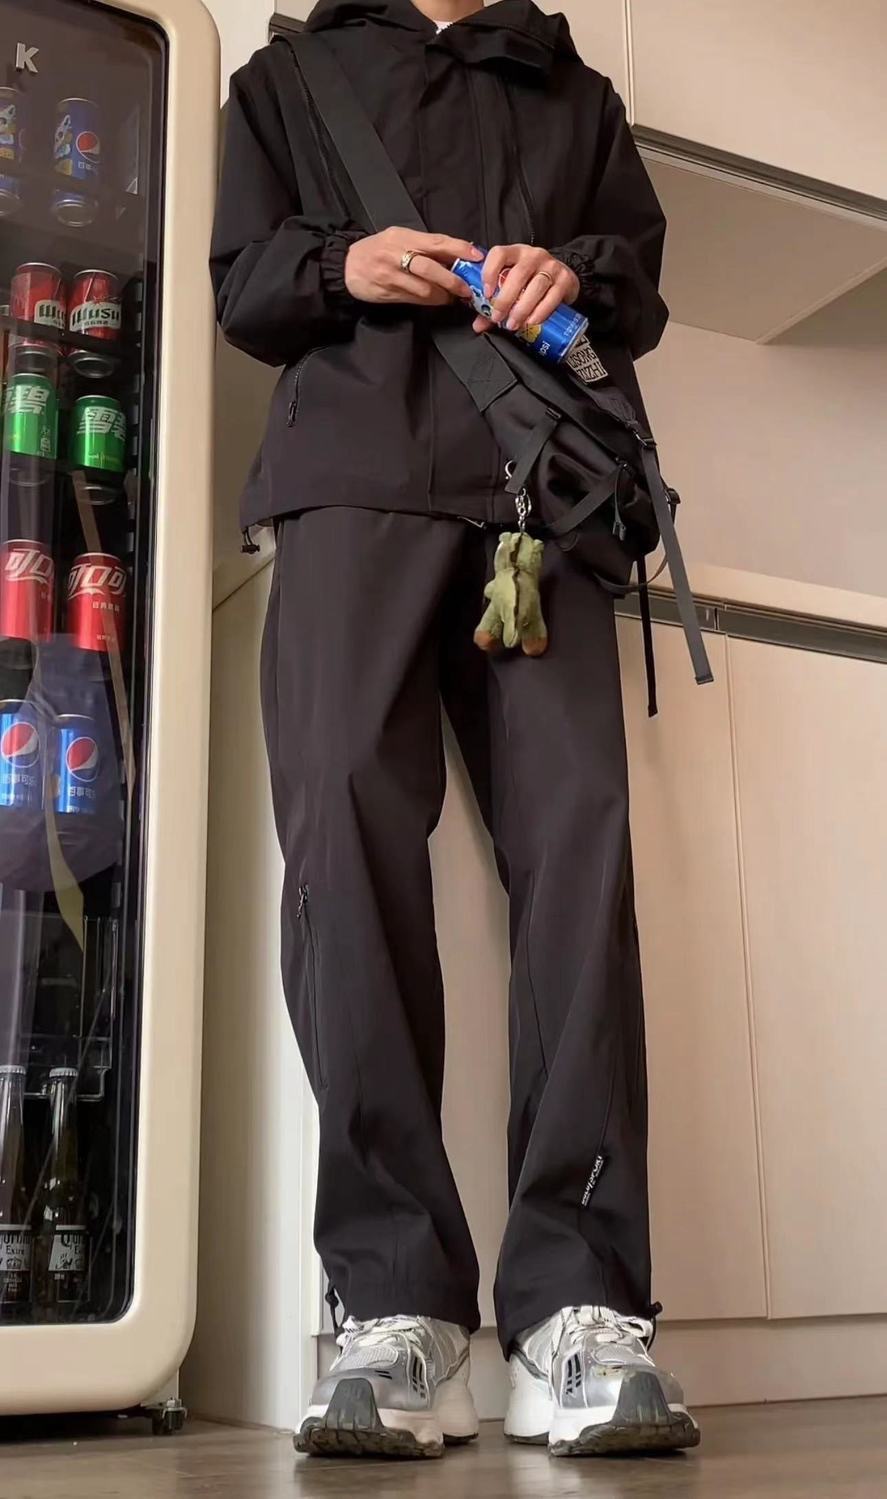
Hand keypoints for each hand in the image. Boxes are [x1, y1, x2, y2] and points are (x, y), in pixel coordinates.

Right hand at [345, 229, 482, 305]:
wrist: (346, 267)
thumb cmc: (376, 250)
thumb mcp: (397, 238)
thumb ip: (422, 245)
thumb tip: (453, 255)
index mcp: (402, 237)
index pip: (436, 242)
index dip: (459, 248)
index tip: (477, 255)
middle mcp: (397, 255)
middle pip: (431, 268)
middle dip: (453, 280)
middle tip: (467, 289)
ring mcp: (392, 276)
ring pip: (424, 289)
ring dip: (442, 295)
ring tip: (451, 296)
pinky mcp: (388, 293)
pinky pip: (415, 299)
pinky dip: (429, 301)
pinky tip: (436, 300)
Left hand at [472, 244, 579, 334]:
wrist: (563, 279)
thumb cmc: (531, 282)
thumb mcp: (512, 286)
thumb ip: (493, 304)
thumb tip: (478, 325)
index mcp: (515, 253)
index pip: (499, 254)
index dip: (490, 272)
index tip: (486, 293)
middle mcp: (533, 255)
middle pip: (518, 274)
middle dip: (505, 299)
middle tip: (498, 317)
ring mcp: (551, 266)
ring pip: (536, 286)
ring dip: (522, 308)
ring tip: (513, 324)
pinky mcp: (565, 280)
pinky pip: (552, 297)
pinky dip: (540, 311)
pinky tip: (531, 322)